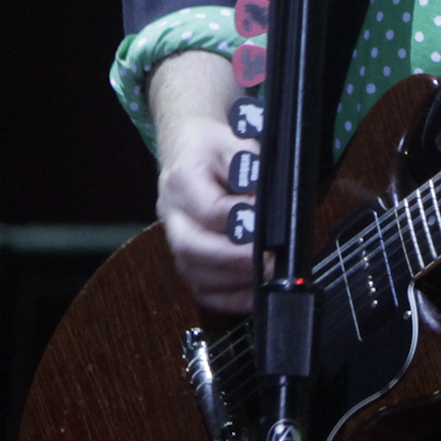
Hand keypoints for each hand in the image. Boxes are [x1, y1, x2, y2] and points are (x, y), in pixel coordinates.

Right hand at [149, 50, 255, 314]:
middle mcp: (171, 213)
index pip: (209, 209)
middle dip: (233, 260)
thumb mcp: (237, 142)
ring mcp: (174, 237)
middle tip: (270, 262)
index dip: (240, 223)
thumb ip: (252, 170)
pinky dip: (226, 298)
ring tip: (267, 277)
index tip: (269, 228)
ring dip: (232, 282)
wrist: (188, 145)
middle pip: (190, 247)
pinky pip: (198, 287)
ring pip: (192, 272)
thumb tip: (267, 205)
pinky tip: (253, 295)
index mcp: (182, 179)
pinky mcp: (183, 257)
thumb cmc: (216, 145)